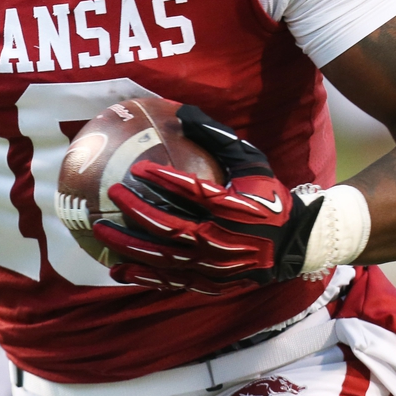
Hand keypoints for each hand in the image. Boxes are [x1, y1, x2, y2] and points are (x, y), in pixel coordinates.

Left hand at [94, 106, 324, 292]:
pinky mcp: (209, 283)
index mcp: (234, 208)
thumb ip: (218, 138)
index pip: (195, 193)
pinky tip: (116, 270)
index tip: (138, 168)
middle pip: (171, 229)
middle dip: (137, 212)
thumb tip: (185, 111)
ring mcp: (214, 266)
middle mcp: (222, 240)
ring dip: (130, 245)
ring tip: (101, 231)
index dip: (165, 180)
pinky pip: (171, 281)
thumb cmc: (267, 196)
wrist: (293, 244)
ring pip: (165, 258)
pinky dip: (143, 276)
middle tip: (111, 194)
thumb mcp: (251, 162)